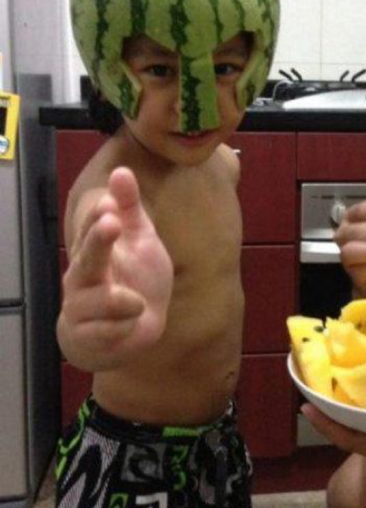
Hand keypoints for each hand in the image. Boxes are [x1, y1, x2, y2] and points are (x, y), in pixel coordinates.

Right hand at [60, 167, 173, 367]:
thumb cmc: (135, 278)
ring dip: (121, 300)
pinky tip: (131, 324)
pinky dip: (125, 327)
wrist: (135, 329)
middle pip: (87, 258)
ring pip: (100, 300)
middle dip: (98, 241)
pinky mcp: (89, 337)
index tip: (109, 203)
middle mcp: (83, 277)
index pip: (91, 229)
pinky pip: (109, 331)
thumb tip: (121, 170)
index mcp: (94, 250)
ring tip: (137, 302)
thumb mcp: (141, 239)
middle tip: (110, 222)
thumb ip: (131, 208)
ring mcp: (82, 308)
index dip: (98, 217)